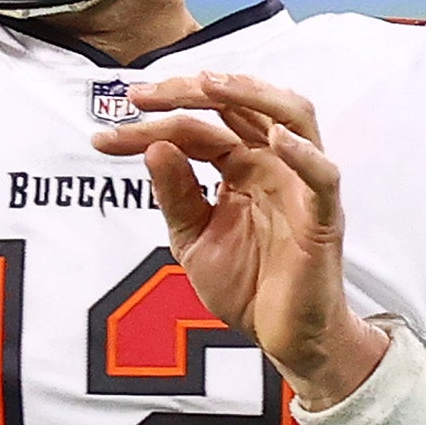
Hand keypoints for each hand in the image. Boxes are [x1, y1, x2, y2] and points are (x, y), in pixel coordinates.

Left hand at [91, 71, 389, 408]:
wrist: (283, 339)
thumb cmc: (248, 285)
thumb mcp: (193, 238)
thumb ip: (176, 194)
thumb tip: (153, 147)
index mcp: (242, 166)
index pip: (196, 129)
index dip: (149, 127)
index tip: (102, 139)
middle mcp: (273, 164)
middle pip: (240, 105)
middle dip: (190, 91)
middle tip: (140, 94)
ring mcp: (301, 185)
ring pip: (292, 115)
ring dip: (252, 94)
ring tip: (207, 85)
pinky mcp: (323, 217)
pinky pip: (323, 176)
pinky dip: (304, 153)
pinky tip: (274, 138)